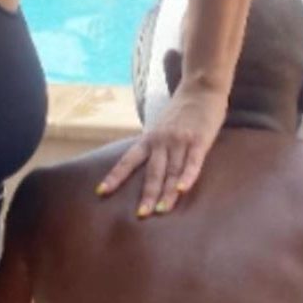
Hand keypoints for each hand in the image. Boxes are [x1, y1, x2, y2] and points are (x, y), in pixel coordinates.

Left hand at [96, 80, 226, 217]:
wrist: (201, 88)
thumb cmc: (181, 112)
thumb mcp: (160, 127)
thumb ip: (154, 146)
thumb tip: (142, 167)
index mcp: (149, 139)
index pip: (128, 160)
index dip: (115, 176)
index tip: (101, 191)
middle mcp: (161, 141)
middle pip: (152, 171)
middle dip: (146, 194)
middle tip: (140, 215)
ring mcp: (180, 140)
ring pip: (172, 171)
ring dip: (167, 192)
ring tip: (161, 211)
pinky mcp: (199, 139)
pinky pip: (193, 161)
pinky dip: (188, 176)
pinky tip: (183, 190)